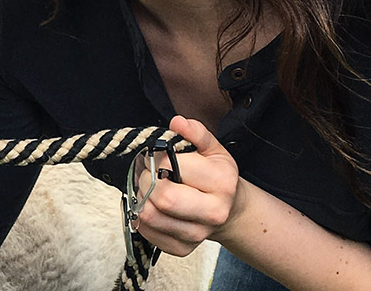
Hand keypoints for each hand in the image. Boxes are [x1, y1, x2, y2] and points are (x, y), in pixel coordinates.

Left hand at [130, 115, 247, 256]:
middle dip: (146, 179)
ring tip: (148, 186)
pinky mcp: (182, 249)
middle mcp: (213, 212)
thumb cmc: (216, 176)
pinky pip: (148, 232)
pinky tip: (151, 204)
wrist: (229, 211)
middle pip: (163, 198)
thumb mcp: (213, 149)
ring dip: (141, 197)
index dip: (156, 157)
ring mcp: (197, 234)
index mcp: (221, 183)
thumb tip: (177, 122)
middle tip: (148, 171)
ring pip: (151, 216)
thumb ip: (196, 133)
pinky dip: (141, 216)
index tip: (156, 154)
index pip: (172, 167)